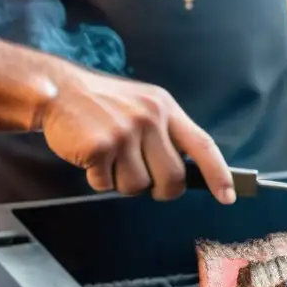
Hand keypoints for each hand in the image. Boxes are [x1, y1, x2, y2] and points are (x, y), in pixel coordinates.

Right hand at [40, 67, 234, 202]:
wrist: (57, 91)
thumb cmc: (103, 104)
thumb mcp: (143, 105)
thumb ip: (166, 133)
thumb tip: (187, 173)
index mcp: (166, 108)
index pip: (202, 145)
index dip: (219, 173)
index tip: (228, 196)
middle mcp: (150, 118)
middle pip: (172, 179)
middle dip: (159, 189)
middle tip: (140, 176)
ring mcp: (125, 132)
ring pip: (137, 187)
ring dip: (121, 182)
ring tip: (108, 157)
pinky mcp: (100, 146)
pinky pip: (107, 185)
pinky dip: (97, 179)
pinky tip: (90, 156)